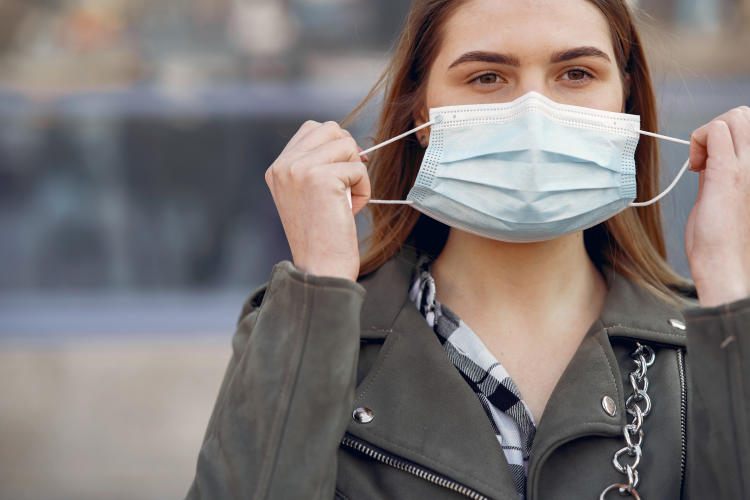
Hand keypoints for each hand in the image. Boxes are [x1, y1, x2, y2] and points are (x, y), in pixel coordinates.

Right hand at [265, 121, 369, 280]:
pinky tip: (350, 210)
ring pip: (347, 144)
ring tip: (346, 201)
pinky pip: (359, 168)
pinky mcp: (321, 178)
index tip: (340, 175)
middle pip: (330, 129)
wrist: (320, 268)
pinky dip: (363, 189)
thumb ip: (315, 165)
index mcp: (277, 168)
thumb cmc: (320, 237)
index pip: (312, 129)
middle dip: (347, 154)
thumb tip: (348, 142)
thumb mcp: (307, 194)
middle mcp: (284, 165)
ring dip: (356, 173)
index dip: (335, 146)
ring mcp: (300, 169)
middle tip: (345, 186)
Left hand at [685, 106, 749, 306]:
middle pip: (741, 115)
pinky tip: (696, 169)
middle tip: (703, 161)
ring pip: (731, 117)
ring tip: (701, 165)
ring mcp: (748, 165)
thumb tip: (709, 150)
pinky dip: (697, 142)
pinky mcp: (729, 172)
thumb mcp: (724, 192)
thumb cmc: (721, 235)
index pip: (746, 123)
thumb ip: (721, 168)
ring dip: (706, 135)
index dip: (722, 135)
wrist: (723, 262)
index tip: (708, 162)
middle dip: (715, 129)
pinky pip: (715, 131)